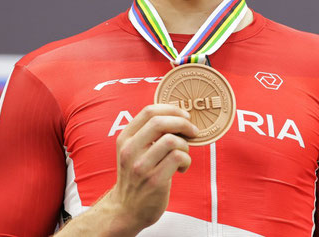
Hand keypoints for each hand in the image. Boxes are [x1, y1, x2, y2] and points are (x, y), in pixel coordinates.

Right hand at [99, 104, 198, 234]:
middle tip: (193, 131)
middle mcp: (130, 150)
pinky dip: (186, 160)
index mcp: (125, 138)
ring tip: (183, 155)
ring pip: (172, 140)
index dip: (171, 109)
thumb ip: (147, 134)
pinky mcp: (154, 181)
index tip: (184, 115)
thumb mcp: (132, 151)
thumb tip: (177, 115)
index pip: (149, 111)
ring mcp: (141, 166)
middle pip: (160, 122)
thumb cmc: (135, 177)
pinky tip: (181, 168)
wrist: (126, 210)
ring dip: (185, 145)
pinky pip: (178, 158)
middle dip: (183, 123)